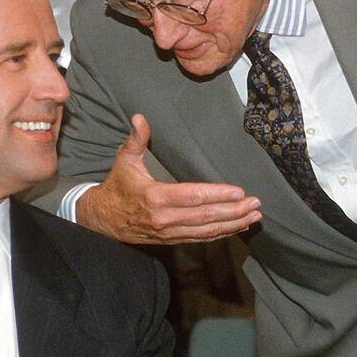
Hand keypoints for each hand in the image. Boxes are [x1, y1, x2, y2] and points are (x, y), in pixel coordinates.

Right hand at [76, 114, 261, 244]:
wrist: (101, 220)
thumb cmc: (117, 187)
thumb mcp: (124, 161)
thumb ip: (136, 139)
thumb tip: (140, 117)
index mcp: (155, 197)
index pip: (193, 197)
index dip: (217, 195)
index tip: (239, 192)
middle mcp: (164, 218)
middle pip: (205, 216)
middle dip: (234, 211)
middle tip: (256, 204)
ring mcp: (169, 232)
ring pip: (206, 231)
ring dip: (233, 224)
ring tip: (254, 216)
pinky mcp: (172, 240)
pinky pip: (201, 238)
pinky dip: (221, 234)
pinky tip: (238, 227)